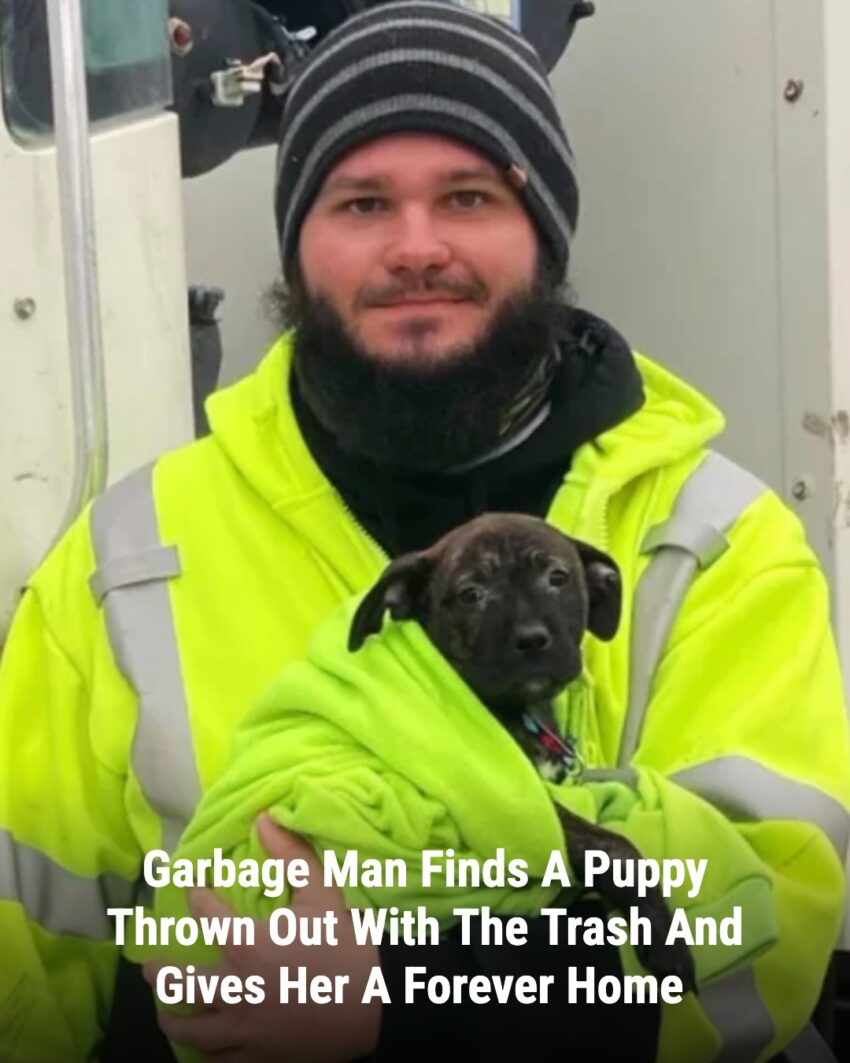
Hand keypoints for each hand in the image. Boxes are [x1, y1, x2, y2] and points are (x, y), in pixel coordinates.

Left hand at [143, 815, 381, 1061]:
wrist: (375, 1009)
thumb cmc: (345, 947)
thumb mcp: (321, 894)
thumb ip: (289, 855)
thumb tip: (262, 818)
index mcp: (246, 946)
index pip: (206, 914)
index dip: (196, 896)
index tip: (193, 887)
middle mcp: (234, 990)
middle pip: (178, 984)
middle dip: (159, 972)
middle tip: (150, 965)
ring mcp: (243, 1030)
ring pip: (190, 1029)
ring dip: (172, 1016)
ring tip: (166, 1009)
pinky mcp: (258, 1057)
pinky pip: (218, 1059)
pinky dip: (205, 1050)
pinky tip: (206, 1042)